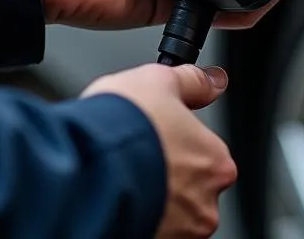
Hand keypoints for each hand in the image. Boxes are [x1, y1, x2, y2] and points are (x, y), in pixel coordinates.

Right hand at [83, 63, 236, 237]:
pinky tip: (121, 196)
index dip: (178, 139)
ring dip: (153, 197)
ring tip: (125, 176)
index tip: (159, 135)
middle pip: (190, 185)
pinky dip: (138, 216)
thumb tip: (212, 80)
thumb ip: (192, 83)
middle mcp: (205, 203)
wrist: (88, 168)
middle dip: (167, 173)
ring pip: (170, 212)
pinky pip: (152, 228)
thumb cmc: (125, 127)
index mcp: (215, 162)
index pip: (206, 150)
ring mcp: (180, 232)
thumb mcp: (160, 81)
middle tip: (139, 155)